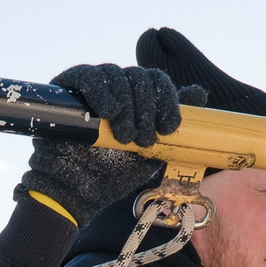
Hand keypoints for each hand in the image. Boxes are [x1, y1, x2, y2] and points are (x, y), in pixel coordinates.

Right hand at [20, 64, 205, 225]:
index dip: (167, 100)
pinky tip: (109, 112)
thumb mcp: (152, 150)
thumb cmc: (113, 173)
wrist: (77, 191)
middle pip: (140, 76)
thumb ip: (171, 123)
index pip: (157, 81)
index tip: (168, 128)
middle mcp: (116, 88)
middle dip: (147, 109)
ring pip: (118, 75)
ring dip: (127, 106)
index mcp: (136, 99)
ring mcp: (92, 87)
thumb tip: (198, 92)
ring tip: (124, 137)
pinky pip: (89, 76)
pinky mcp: (67, 89)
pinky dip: (102, 91)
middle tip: (142, 140)